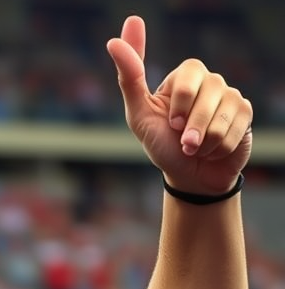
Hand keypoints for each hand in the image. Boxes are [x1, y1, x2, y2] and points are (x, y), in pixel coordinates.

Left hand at [108, 15, 251, 193]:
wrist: (188, 176)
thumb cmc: (162, 145)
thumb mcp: (139, 116)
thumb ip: (129, 80)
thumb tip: (114, 42)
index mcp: (184, 77)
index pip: (190, 72)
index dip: (181, 101)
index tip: (171, 122)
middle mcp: (209, 82)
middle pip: (209, 93)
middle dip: (191, 127)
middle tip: (182, 140)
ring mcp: (229, 96)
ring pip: (222, 116)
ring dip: (202, 143)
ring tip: (195, 148)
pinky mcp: (245, 113)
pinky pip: (234, 130)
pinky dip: (218, 149)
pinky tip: (213, 150)